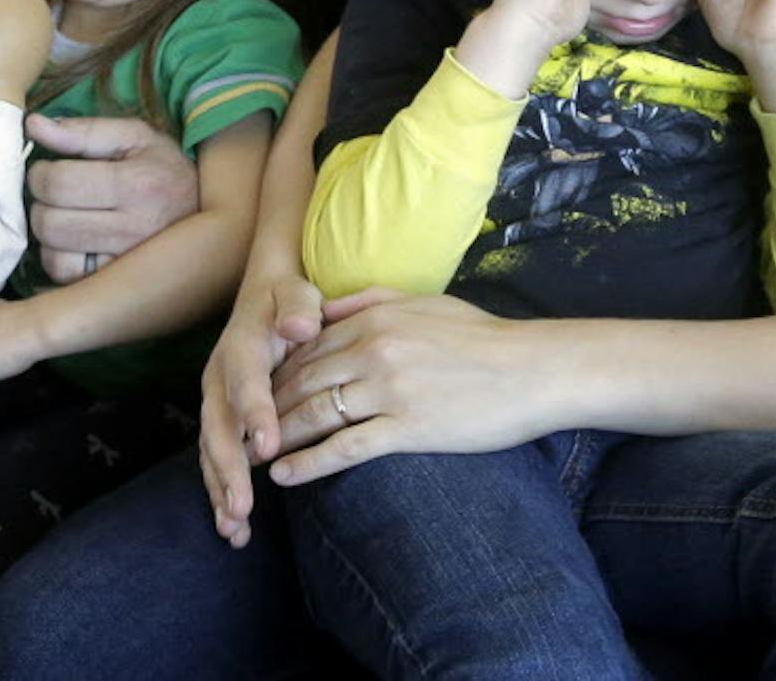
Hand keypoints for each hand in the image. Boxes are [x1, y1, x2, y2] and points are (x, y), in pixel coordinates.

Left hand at [24, 113, 199, 282]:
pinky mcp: (121, 286)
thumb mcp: (135, 137)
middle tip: (55, 195)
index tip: (48, 170)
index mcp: (138, 183)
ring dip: (49, 236)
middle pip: (51, 222)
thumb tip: (33, 125)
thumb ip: (83, 130)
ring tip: (65, 217)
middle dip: (41, 204)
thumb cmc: (166, 170)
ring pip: (54, 256)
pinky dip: (61, 261)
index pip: (58, 183)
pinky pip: (69, 279)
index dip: (40, 173)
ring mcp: (129, 263)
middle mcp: (135, 227)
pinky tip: (75, 244)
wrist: (213, 215)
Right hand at [197, 273, 325, 547]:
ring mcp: (216, 403)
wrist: (266, 299)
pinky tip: (234, 529)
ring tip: (234, 528)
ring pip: (212, 451)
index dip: (254, 415)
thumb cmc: (289, 300)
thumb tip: (300, 325)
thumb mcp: (296, 292)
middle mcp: (219, 380)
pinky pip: (216, 460)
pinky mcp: (221, 421)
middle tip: (242, 508)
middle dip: (228, 470)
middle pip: (219, 428)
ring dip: (221, 490)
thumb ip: (297, 306)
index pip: (246, 384)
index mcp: (240, 348)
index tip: (268, 448)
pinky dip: (222, 493)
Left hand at [265, 290, 555, 486]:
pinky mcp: (407, 427)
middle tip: (243, 430)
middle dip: (267, 407)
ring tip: (252, 456)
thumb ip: (372, 300)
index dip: (276, 375)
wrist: (532, 369)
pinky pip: (345, 447)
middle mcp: (373, 350)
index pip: (308, 348)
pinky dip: (308, 463)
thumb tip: (327, 308)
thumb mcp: (425, 302)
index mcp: (375, 319)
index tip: (257, 395)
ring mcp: (388, 389)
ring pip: (315, 413)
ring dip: (278, 436)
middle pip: (302, 381)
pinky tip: (285, 476)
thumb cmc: (484, 337)